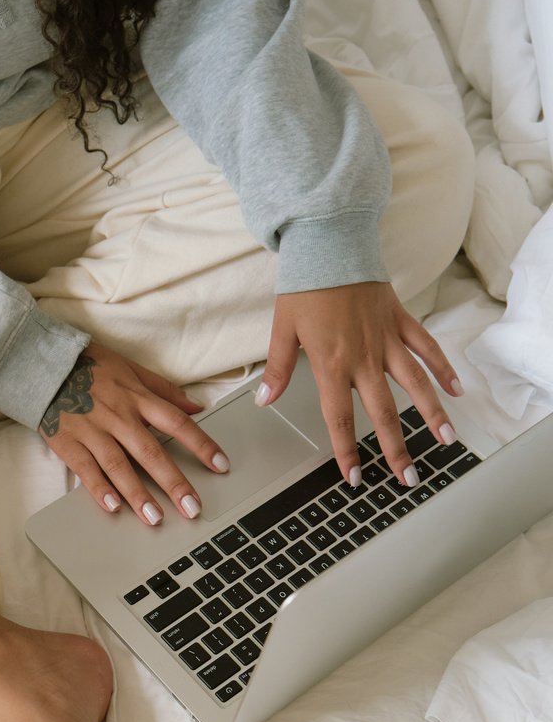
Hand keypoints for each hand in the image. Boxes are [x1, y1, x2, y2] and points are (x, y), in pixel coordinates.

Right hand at [39, 341, 229, 524]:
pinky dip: (99, 489)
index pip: (176, 422)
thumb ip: (164, 390)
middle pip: (151, 451)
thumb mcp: (131, 370)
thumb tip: (197, 406)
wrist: (42, 365)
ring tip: (155, 519)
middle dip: (174, 482)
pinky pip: (86, 469)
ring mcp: (92, 431)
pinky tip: (113, 507)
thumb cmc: (90, 367)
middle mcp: (118, 416)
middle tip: (192, 508)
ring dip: (138, 494)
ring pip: (119, 466)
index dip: (201, 444)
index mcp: (136, 398)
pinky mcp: (69, 443)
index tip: (220, 465)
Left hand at [256, 282, 462, 486]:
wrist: (330, 244)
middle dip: (396, 448)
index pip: (341, 419)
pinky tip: (457, 389)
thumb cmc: (305, 286)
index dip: (347, 451)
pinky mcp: (401, 321)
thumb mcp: (282, 329)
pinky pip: (427, 348)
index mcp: (332, 365)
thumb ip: (278, 369)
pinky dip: (443, 368)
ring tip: (445, 441)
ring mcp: (387, 340)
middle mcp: (364, 358)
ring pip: (415, 384)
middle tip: (407, 477)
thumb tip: (265, 401)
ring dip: (431, 415)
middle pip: (384, 412)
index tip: (355, 477)